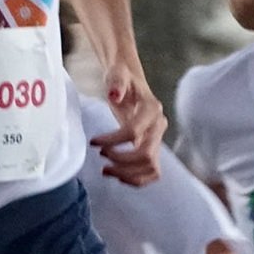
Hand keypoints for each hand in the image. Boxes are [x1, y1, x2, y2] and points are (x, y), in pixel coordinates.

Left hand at [92, 63, 164, 187]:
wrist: (131, 82)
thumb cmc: (122, 79)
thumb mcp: (117, 74)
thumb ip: (117, 82)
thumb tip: (115, 95)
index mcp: (152, 108)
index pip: (134, 132)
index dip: (112, 140)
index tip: (94, 142)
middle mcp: (159, 125)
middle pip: (146, 155)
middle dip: (121, 160)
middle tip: (101, 156)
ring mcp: (158, 139)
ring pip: (151, 167)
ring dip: (128, 174)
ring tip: (106, 170)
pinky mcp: (153, 149)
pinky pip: (152, 172)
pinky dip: (137, 179)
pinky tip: (118, 176)